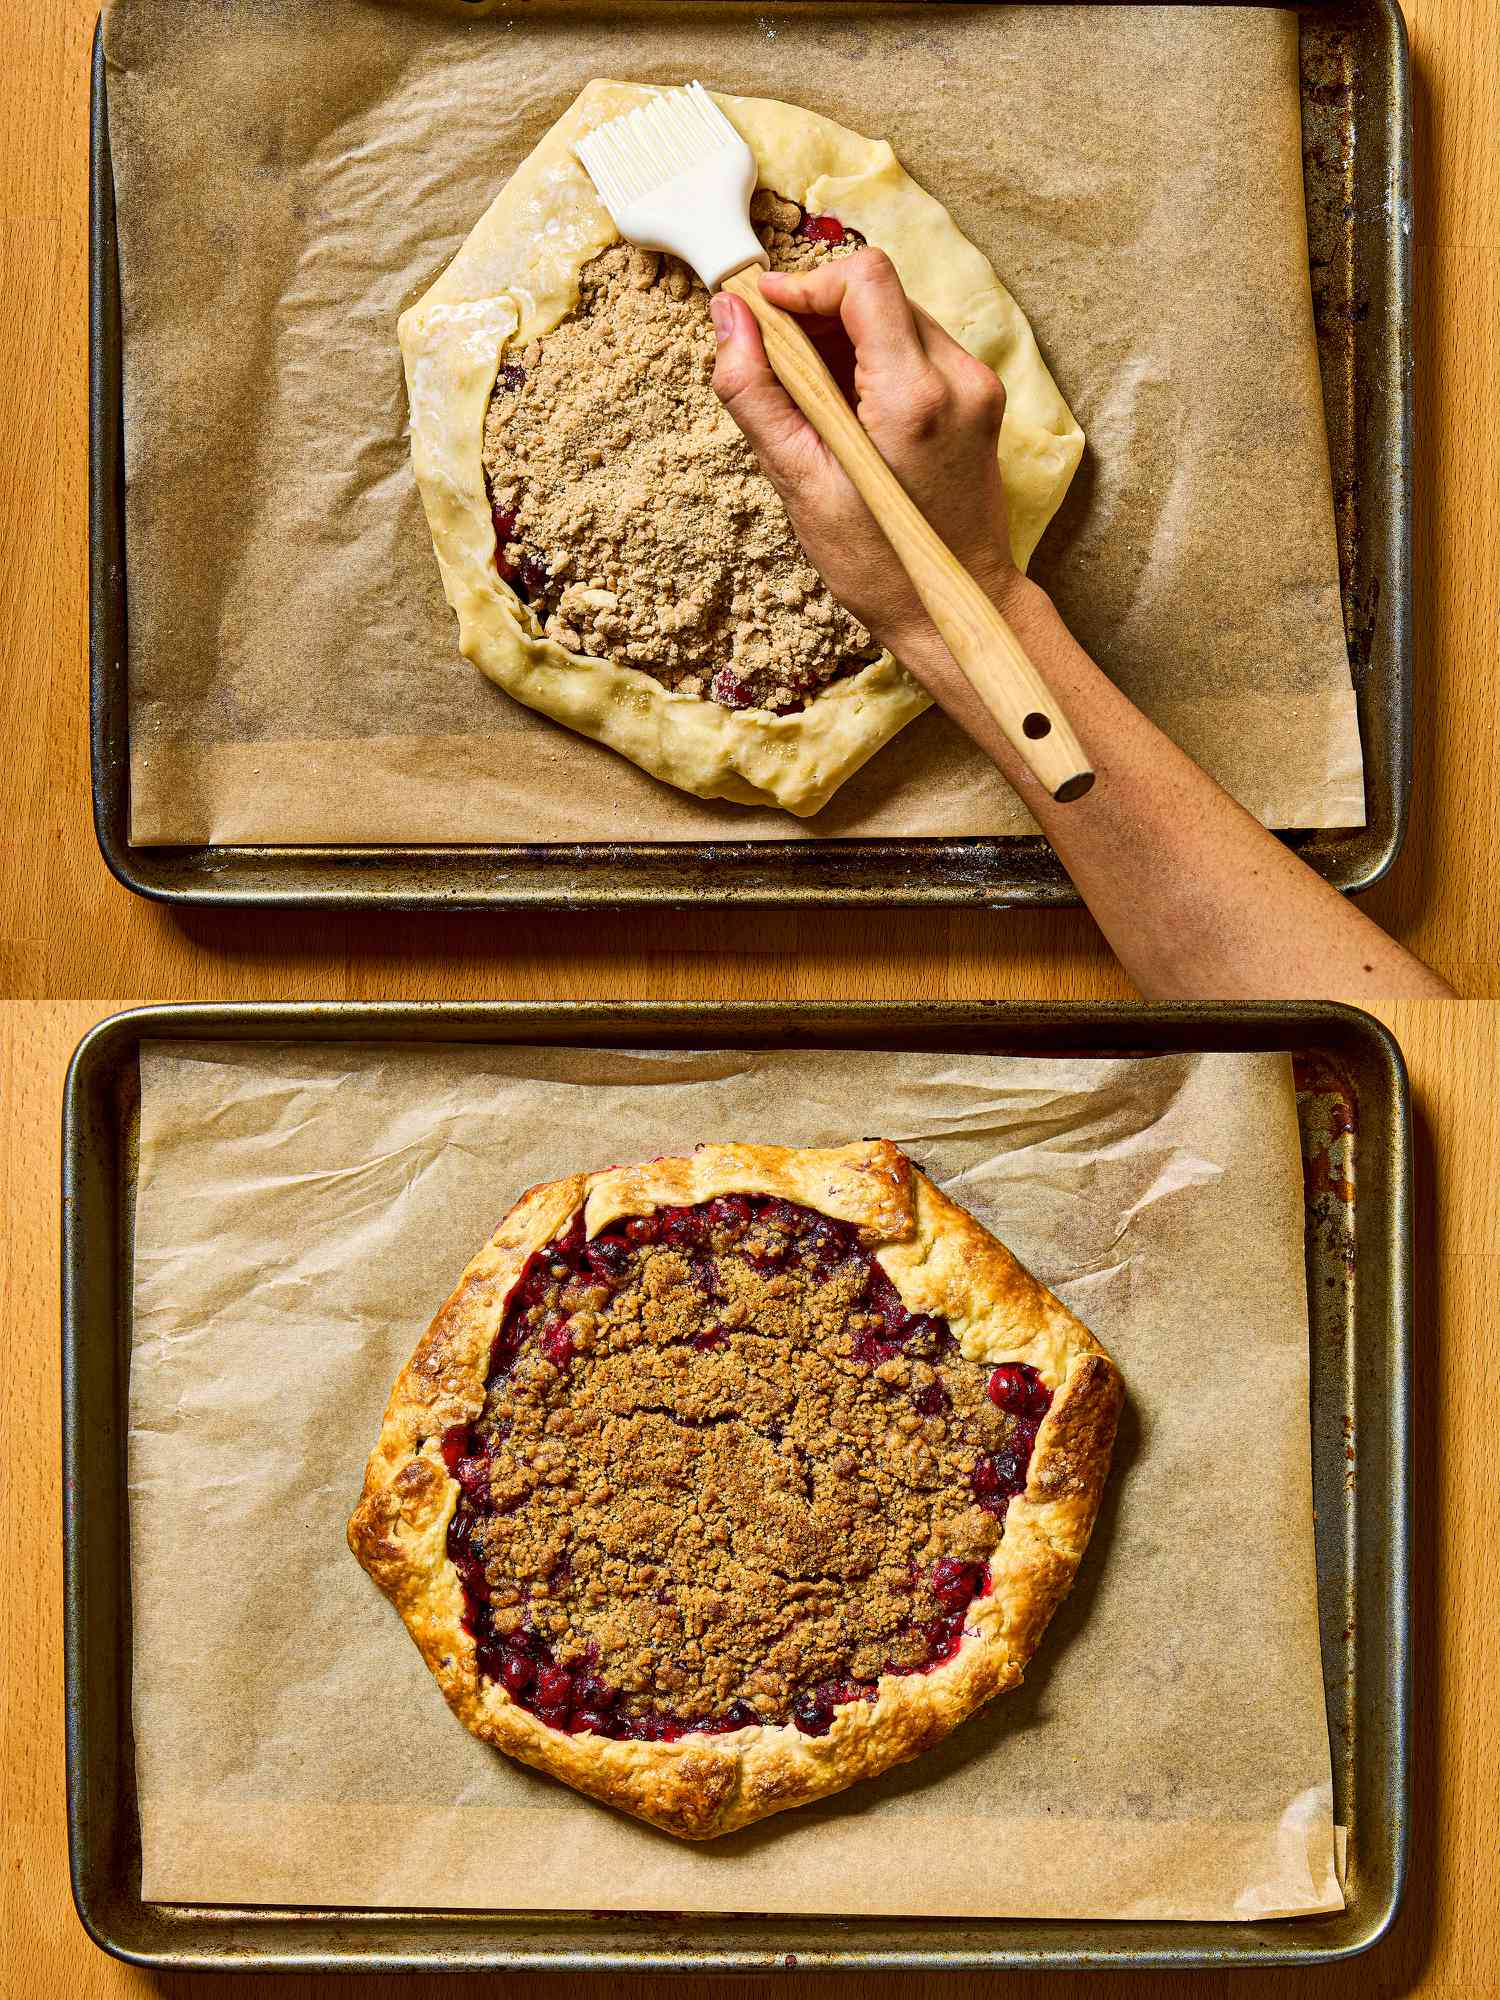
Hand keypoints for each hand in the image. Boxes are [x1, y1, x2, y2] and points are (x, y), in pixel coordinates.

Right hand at [708, 247, 1019, 657]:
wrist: (954, 607)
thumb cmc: (879, 566)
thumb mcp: (800, 482)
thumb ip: (756, 392)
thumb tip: (728, 317)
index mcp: (913, 396)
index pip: (864, 278)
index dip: (805, 284)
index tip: (765, 311)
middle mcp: (958, 378)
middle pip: (879, 293)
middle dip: (820, 314)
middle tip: (779, 364)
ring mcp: (977, 387)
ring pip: (898, 317)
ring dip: (846, 338)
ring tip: (813, 398)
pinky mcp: (981, 400)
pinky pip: (919, 349)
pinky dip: (876, 361)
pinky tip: (850, 411)